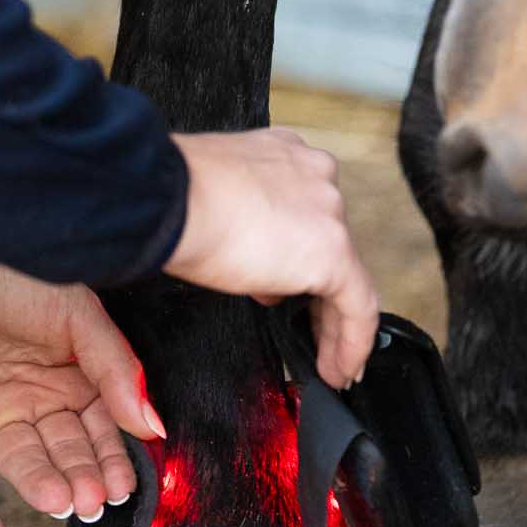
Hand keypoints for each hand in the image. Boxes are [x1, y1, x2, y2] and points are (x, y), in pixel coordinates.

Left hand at [0, 267, 163, 526]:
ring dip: (45, 488)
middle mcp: (40, 404)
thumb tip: (154, 426)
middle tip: (95, 501)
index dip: (117, 459)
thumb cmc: (16, 277)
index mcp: (77, 379)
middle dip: (84, 477)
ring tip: (65, 502)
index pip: (106, 430)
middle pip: (69, 452)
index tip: (129, 486)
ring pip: (27, 466)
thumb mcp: (79, 315)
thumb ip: (116, 369)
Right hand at [166, 128, 379, 387]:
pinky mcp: (334, 252)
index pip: (307, 213)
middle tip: (315, 335)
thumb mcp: (215, 208)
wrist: (168, 200)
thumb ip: (249, 235)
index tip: (291, 288)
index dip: (299, 255)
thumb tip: (264, 278)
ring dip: (336, 326)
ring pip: (348, 278)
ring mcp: (330, 211)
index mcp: (286, 157)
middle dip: (321, 297)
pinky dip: (352, 343)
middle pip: (331, 245)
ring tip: (330, 364)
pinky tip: (340, 370)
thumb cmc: (173, 201)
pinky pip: (358, 308)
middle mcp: (316, 176)